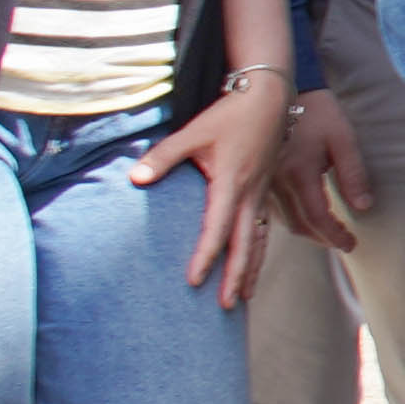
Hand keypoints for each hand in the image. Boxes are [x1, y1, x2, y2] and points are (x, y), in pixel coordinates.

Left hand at [135, 75, 294, 307]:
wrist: (269, 98)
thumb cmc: (229, 114)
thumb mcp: (192, 133)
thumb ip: (162, 158)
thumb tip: (135, 179)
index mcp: (231, 183)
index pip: (216, 229)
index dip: (204, 257)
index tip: (193, 281)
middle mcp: (250, 194)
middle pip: (246, 244)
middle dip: (238, 276)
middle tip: (228, 305)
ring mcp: (260, 194)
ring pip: (259, 240)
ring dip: (251, 269)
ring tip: (246, 296)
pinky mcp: (264, 191)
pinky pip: (263, 228)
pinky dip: (258, 250)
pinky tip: (253, 263)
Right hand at [272, 90, 371, 250]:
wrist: (282, 92)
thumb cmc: (318, 113)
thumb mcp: (343, 141)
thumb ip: (354, 175)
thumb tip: (363, 207)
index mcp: (299, 173)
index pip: (318, 218)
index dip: (335, 236)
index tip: (351, 244)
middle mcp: (277, 182)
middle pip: (299, 225)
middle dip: (322, 238)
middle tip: (342, 242)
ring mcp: (264, 181)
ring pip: (283, 220)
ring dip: (306, 230)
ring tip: (327, 233)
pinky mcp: (258, 177)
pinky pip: (273, 208)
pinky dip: (291, 218)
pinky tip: (304, 217)